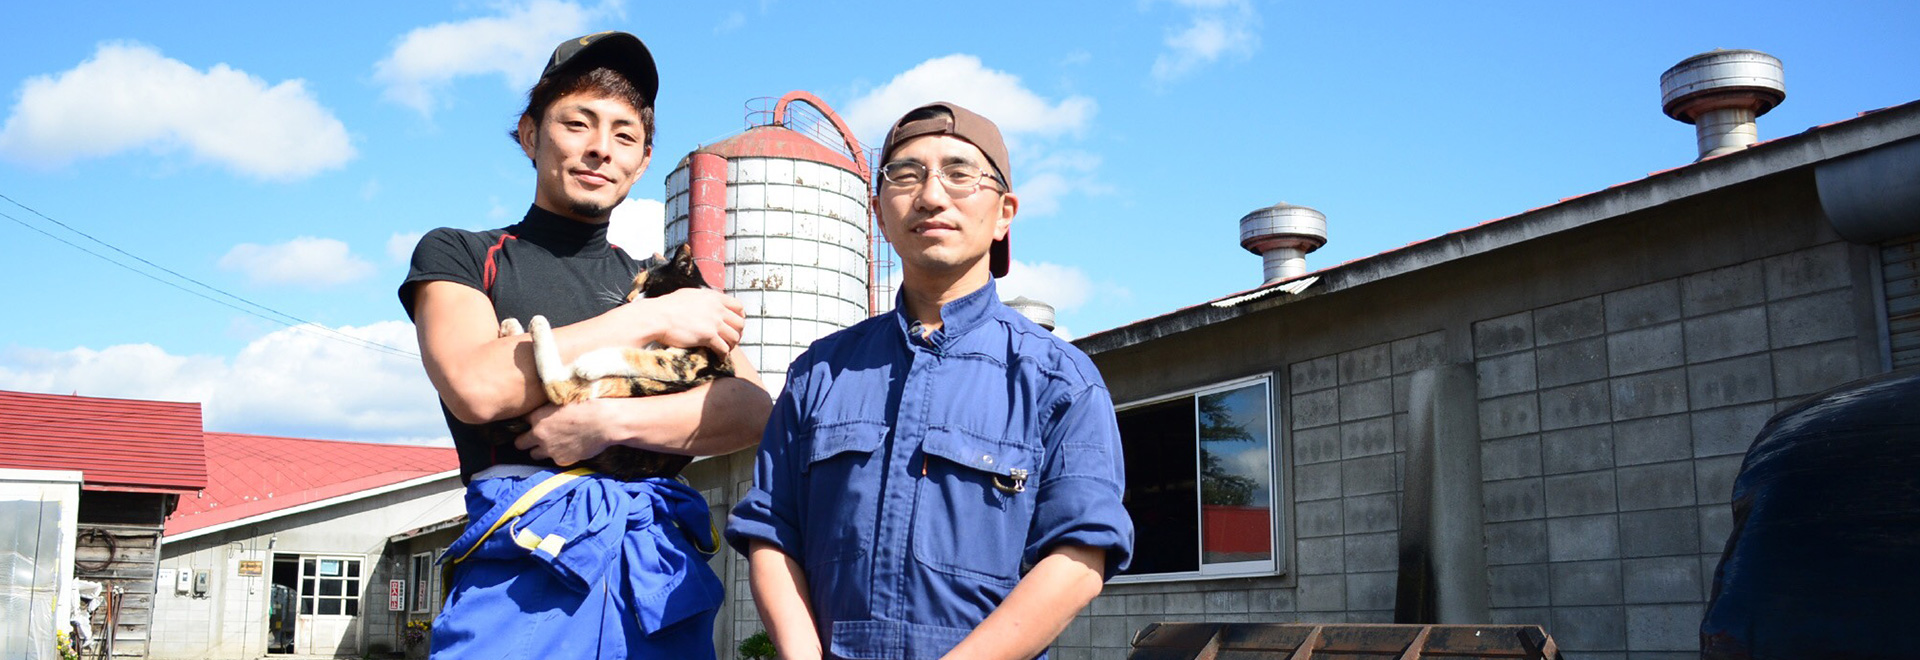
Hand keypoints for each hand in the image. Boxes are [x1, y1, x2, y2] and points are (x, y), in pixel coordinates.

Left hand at [514, 401, 618, 465]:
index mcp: (537, 416)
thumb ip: (549, 409)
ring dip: (540, 450)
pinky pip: (554, 460)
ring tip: (553, 444)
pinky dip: (559, 455)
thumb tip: (546, 412)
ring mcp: (549, 449)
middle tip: (536, 437)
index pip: (521, 421)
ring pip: (534, 454)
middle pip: (520, 443)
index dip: (528, 422)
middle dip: (526, 440)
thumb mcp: (563, 401)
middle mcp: (539, 434)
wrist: (604, 422)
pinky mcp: (561, 460)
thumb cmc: (588, 405)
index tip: (533, 422)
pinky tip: (569, 447)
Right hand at [628, 288, 744, 353]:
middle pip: (740, 323)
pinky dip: (723, 355)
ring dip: (731, 345)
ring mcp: (713, 322)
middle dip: (738, 333)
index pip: (738, 306)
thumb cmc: (667, 307)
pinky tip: (718, 358)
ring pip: (735, 337)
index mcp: (713, 297)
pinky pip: (723, 348)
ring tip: (725, 350)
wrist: (656, 317)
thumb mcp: (688, 295)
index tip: (735, 324)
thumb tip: (706, 301)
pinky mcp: (708, 336)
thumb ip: (702, 299)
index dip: (740, 317)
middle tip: (731, 340)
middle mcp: (716, 308)